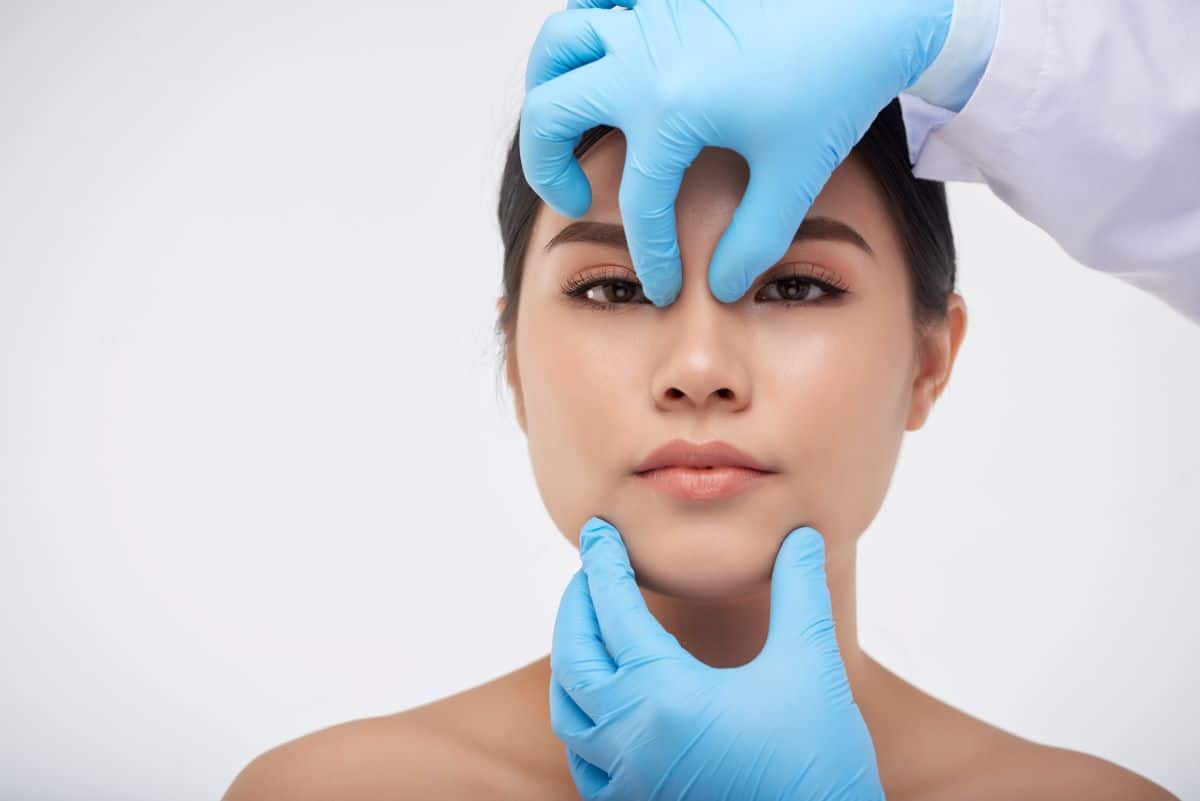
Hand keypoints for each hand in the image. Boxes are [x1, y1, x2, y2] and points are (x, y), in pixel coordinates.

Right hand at [521, 0, 952, 305]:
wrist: (870, 2)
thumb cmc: (835, 82)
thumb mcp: (795, 173)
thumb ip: (753, 240)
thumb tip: (716, 287)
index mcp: (668, 109)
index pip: (636, 204)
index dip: (648, 256)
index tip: (665, 286)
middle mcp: (640, 59)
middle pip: (549, 119)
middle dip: (550, 172)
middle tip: (577, 199)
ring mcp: (645, 17)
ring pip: (557, 50)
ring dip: (551, 93)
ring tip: (572, 126)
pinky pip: (596, 4)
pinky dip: (586, 32)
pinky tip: (608, 63)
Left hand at [549, 516, 883, 800]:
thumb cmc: (821, 763)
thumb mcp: (812, 666)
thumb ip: (799, 592)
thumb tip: (801, 534)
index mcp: (664, 696)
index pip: (614, 610)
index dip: (604, 562)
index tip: (597, 531)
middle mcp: (631, 741)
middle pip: (573, 657)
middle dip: (577, 605)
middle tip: (592, 572)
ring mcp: (628, 783)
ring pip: (568, 713)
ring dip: (572, 662)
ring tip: (591, 630)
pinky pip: (584, 761)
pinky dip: (583, 719)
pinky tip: (605, 706)